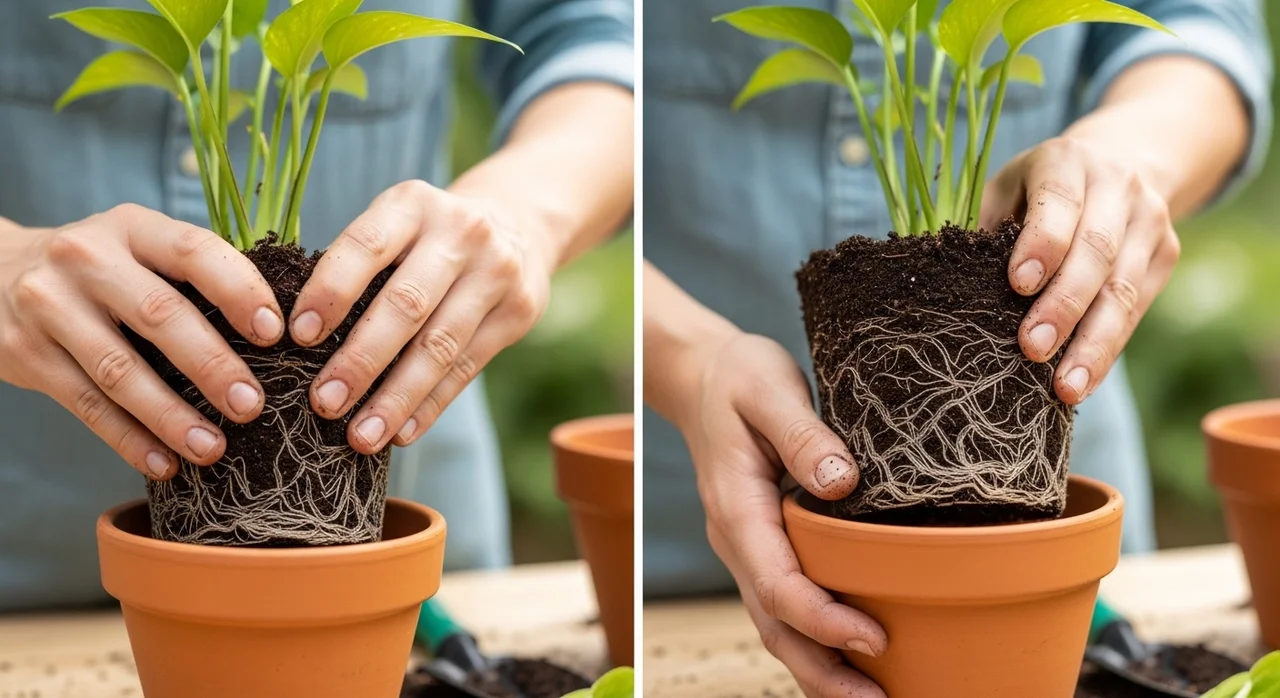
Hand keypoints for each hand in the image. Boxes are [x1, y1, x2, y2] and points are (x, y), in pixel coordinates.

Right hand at [0, 206, 283, 477]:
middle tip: (253, 406)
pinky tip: (165, 463)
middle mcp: (87, 259)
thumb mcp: (140, 248)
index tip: (276, 333)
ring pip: (120, 370)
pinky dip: (129, 439)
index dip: (240, 290)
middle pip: (160, 316)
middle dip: (212, 365)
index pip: (195, 252)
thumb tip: (283, 328)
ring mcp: (50, 306)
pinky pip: (86, 404)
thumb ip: (194, 275)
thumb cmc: (101, 269)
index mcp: (133, 228)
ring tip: (213, 448)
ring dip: (171, 416)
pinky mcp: (26, 353)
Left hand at [289, 180, 552, 451]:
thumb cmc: (428, 237)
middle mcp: (460, 233)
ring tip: (361, 437)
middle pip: (406, 305)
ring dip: (396, 397)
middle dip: (361, 360)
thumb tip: (296, 342)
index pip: (366, 247)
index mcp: (413, 205)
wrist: (518, 223)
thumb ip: (360, 267)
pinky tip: (401, 432)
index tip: (298, 337)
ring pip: (440, 346)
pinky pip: (467, 368)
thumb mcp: (397, 225)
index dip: (331, 291)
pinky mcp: (518, 312)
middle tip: (324, 403)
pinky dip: (430, 405)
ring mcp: (496, 272)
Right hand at [672, 330, 886, 697]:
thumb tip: (842, 484)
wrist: (703, 374)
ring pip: (776, 624)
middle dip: (823, 671)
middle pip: (774, 625)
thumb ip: (803, 435)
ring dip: (819, 667)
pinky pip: (783, 604)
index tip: (875, 637)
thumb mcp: (770, 388)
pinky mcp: (762, 544)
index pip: (777, 584)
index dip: (824, 618)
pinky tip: (852, 655)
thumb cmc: (739, 376)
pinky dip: (814, 639)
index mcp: (737, 508)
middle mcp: (737, 540)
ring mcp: (746, 547)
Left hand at [981, 135, 1180, 404]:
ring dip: (1093, 343)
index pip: (1058, 201)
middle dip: (1064, 305)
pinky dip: (1109, 348)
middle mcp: (1116, 186)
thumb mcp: (1006, 190)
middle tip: (1032, 348)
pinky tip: (1085, 380)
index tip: (1019, 284)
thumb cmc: (1036, 190)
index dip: (1042, 243)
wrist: (1118, 163)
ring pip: (1123, 289)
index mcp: (1066, 162)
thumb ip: (986, 229)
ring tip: (1066, 387)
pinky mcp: (1164, 254)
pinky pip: (1137, 309)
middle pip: (1095, 252)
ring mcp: (1148, 220)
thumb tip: (949, 291)